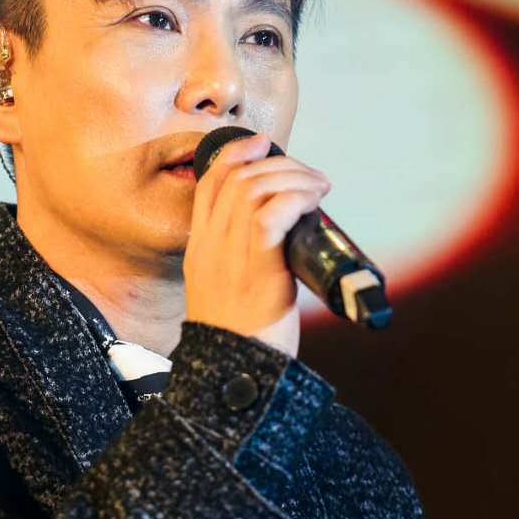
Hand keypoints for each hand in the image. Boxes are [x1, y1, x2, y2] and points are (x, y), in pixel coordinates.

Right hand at [183, 131, 330, 356]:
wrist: (236, 376)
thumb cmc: (242, 342)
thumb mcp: (229, 295)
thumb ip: (242, 264)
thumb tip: (283, 240)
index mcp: (200, 252)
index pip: (208, 185)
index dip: (234, 154)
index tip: (261, 142)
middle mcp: (210, 248)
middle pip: (236, 179)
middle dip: (277, 163)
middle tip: (310, 177)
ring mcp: (230, 256)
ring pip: (255, 188)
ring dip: (293, 178)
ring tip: (318, 188)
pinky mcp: (257, 267)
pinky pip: (271, 212)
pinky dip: (296, 197)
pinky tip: (314, 201)